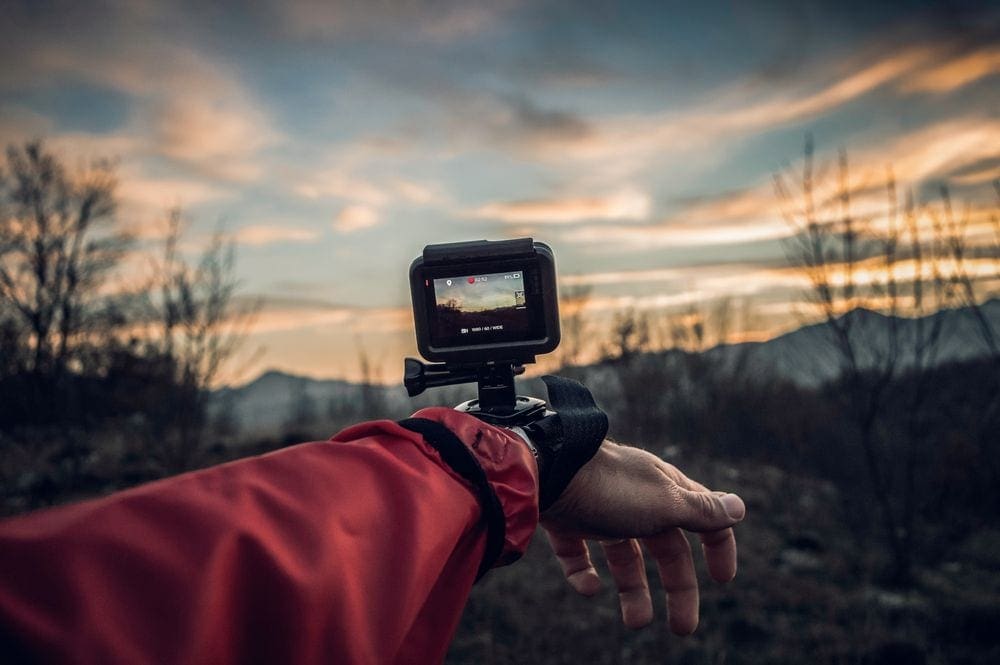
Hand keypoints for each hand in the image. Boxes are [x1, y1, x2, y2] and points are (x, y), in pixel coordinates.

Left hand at [539, 440, 744, 633]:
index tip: (722, 580)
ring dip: (633, 589)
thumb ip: (700, 511)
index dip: (717, 546)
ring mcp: (599, 509)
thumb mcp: (664, 503)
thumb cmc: (610, 487)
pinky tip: (589, 588)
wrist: (544, 470)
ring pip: (624, 554)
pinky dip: (585, 574)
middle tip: (683, 629)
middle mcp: (635, 498)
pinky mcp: (566, 519)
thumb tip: (739, 507)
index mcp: (664, 489)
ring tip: (635, 623)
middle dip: (678, 588)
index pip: (702, 517)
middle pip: (665, 547)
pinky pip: (578, 553)